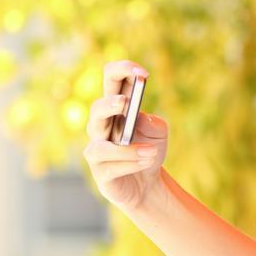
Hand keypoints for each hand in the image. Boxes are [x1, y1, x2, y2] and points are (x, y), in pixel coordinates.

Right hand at [83, 60, 168, 213]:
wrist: (149, 185)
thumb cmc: (149, 151)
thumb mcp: (159, 134)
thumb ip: (153, 123)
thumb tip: (138, 118)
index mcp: (115, 109)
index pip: (111, 81)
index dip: (122, 71)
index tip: (143, 73)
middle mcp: (101, 127)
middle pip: (96, 110)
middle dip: (110, 105)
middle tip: (126, 103)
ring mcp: (97, 151)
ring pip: (100, 146)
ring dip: (128, 149)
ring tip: (152, 151)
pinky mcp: (100, 173)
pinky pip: (109, 166)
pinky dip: (131, 163)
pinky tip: (147, 162)